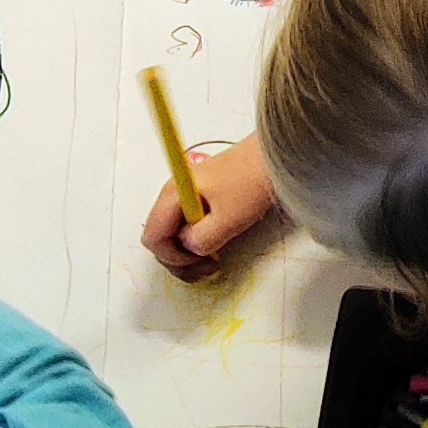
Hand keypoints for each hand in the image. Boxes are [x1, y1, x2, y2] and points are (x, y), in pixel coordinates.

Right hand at [143, 127, 287, 278]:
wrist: (274, 157)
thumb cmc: (253, 182)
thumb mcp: (228, 219)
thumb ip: (202, 240)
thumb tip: (189, 249)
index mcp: (174, 195)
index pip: (153, 237)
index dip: (172, 258)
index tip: (198, 262)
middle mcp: (174, 193)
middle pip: (159, 237)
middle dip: (178, 259)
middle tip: (206, 269)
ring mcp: (185, 194)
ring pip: (173, 233)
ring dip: (187, 253)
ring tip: (212, 261)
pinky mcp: (199, 196)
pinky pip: (187, 224)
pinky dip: (196, 240)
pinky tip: (217, 244)